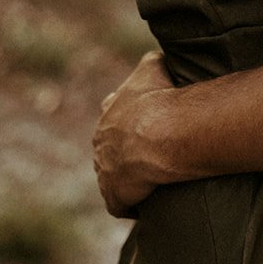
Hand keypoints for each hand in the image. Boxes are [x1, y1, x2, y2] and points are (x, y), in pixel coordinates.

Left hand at [93, 51, 175, 216]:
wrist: (161, 133)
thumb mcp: (153, 65)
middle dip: (124, 150)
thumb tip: (157, 58)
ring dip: (127, 179)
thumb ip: (149, 63)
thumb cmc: (160, 97)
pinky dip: (130, 205)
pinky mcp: (113, 196)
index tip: (142, 123)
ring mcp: (104, 170)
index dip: (127, 118)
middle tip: (149, 153)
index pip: (112, 112)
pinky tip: (147, 204)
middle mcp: (101, 140)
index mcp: (109, 110)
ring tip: (151, 181)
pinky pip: (119, 205)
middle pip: (109, 147)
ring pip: (111, 176)